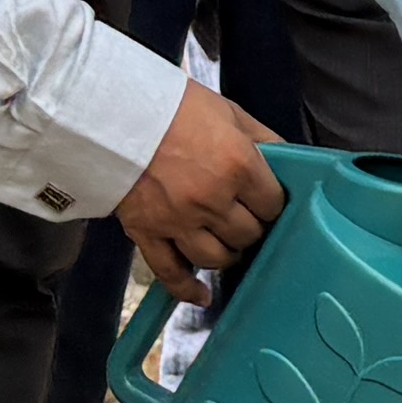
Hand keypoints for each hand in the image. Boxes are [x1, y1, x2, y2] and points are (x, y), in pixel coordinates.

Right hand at [115, 85, 282, 304]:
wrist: (111, 110)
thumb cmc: (172, 106)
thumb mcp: (229, 112)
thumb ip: (263, 140)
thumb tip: (290, 161)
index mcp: (238, 166)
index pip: (273, 204)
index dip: (271, 203)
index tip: (265, 200)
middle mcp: (212, 200)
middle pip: (248, 234)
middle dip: (250, 226)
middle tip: (244, 217)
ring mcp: (179, 221)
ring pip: (218, 257)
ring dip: (226, 252)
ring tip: (224, 240)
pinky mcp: (148, 233)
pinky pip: (172, 273)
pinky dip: (188, 289)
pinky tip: (202, 295)